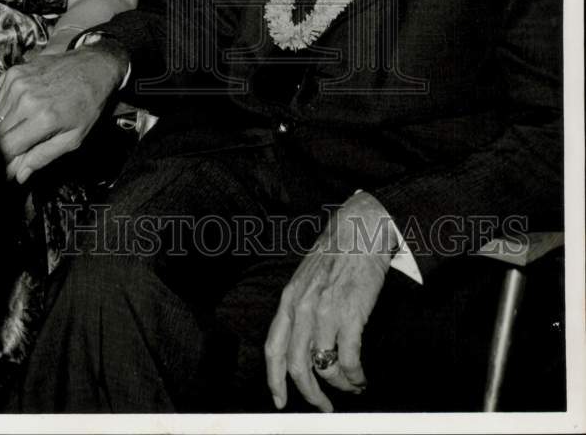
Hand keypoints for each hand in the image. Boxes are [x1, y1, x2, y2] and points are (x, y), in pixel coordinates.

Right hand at [0, 40, 128, 183]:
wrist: (94, 67)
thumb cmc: (88, 104)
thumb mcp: (74, 137)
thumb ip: (43, 156)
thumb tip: (19, 175)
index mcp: (42, 118)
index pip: (6, 147)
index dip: (4, 161)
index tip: (7, 168)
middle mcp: (26, 99)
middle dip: (5, 145)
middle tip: (19, 148)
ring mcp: (18, 83)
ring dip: (6, 126)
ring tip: (26, 125)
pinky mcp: (15, 72)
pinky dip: (6, 107)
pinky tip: (24, 107)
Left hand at [265, 191, 395, 411]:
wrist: (361, 229)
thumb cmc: (338, 251)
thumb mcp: (308, 277)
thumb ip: (302, 306)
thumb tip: (304, 342)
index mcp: (289, 299)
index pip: (273, 348)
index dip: (274, 379)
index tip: (279, 401)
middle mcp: (302, 307)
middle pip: (297, 366)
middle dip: (310, 393)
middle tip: (323, 406)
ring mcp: (325, 311)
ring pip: (324, 367)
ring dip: (339, 386)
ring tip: (351, 387)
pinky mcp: (350, 314)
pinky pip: (348, 360)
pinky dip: (355, 376)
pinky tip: (361, 378)